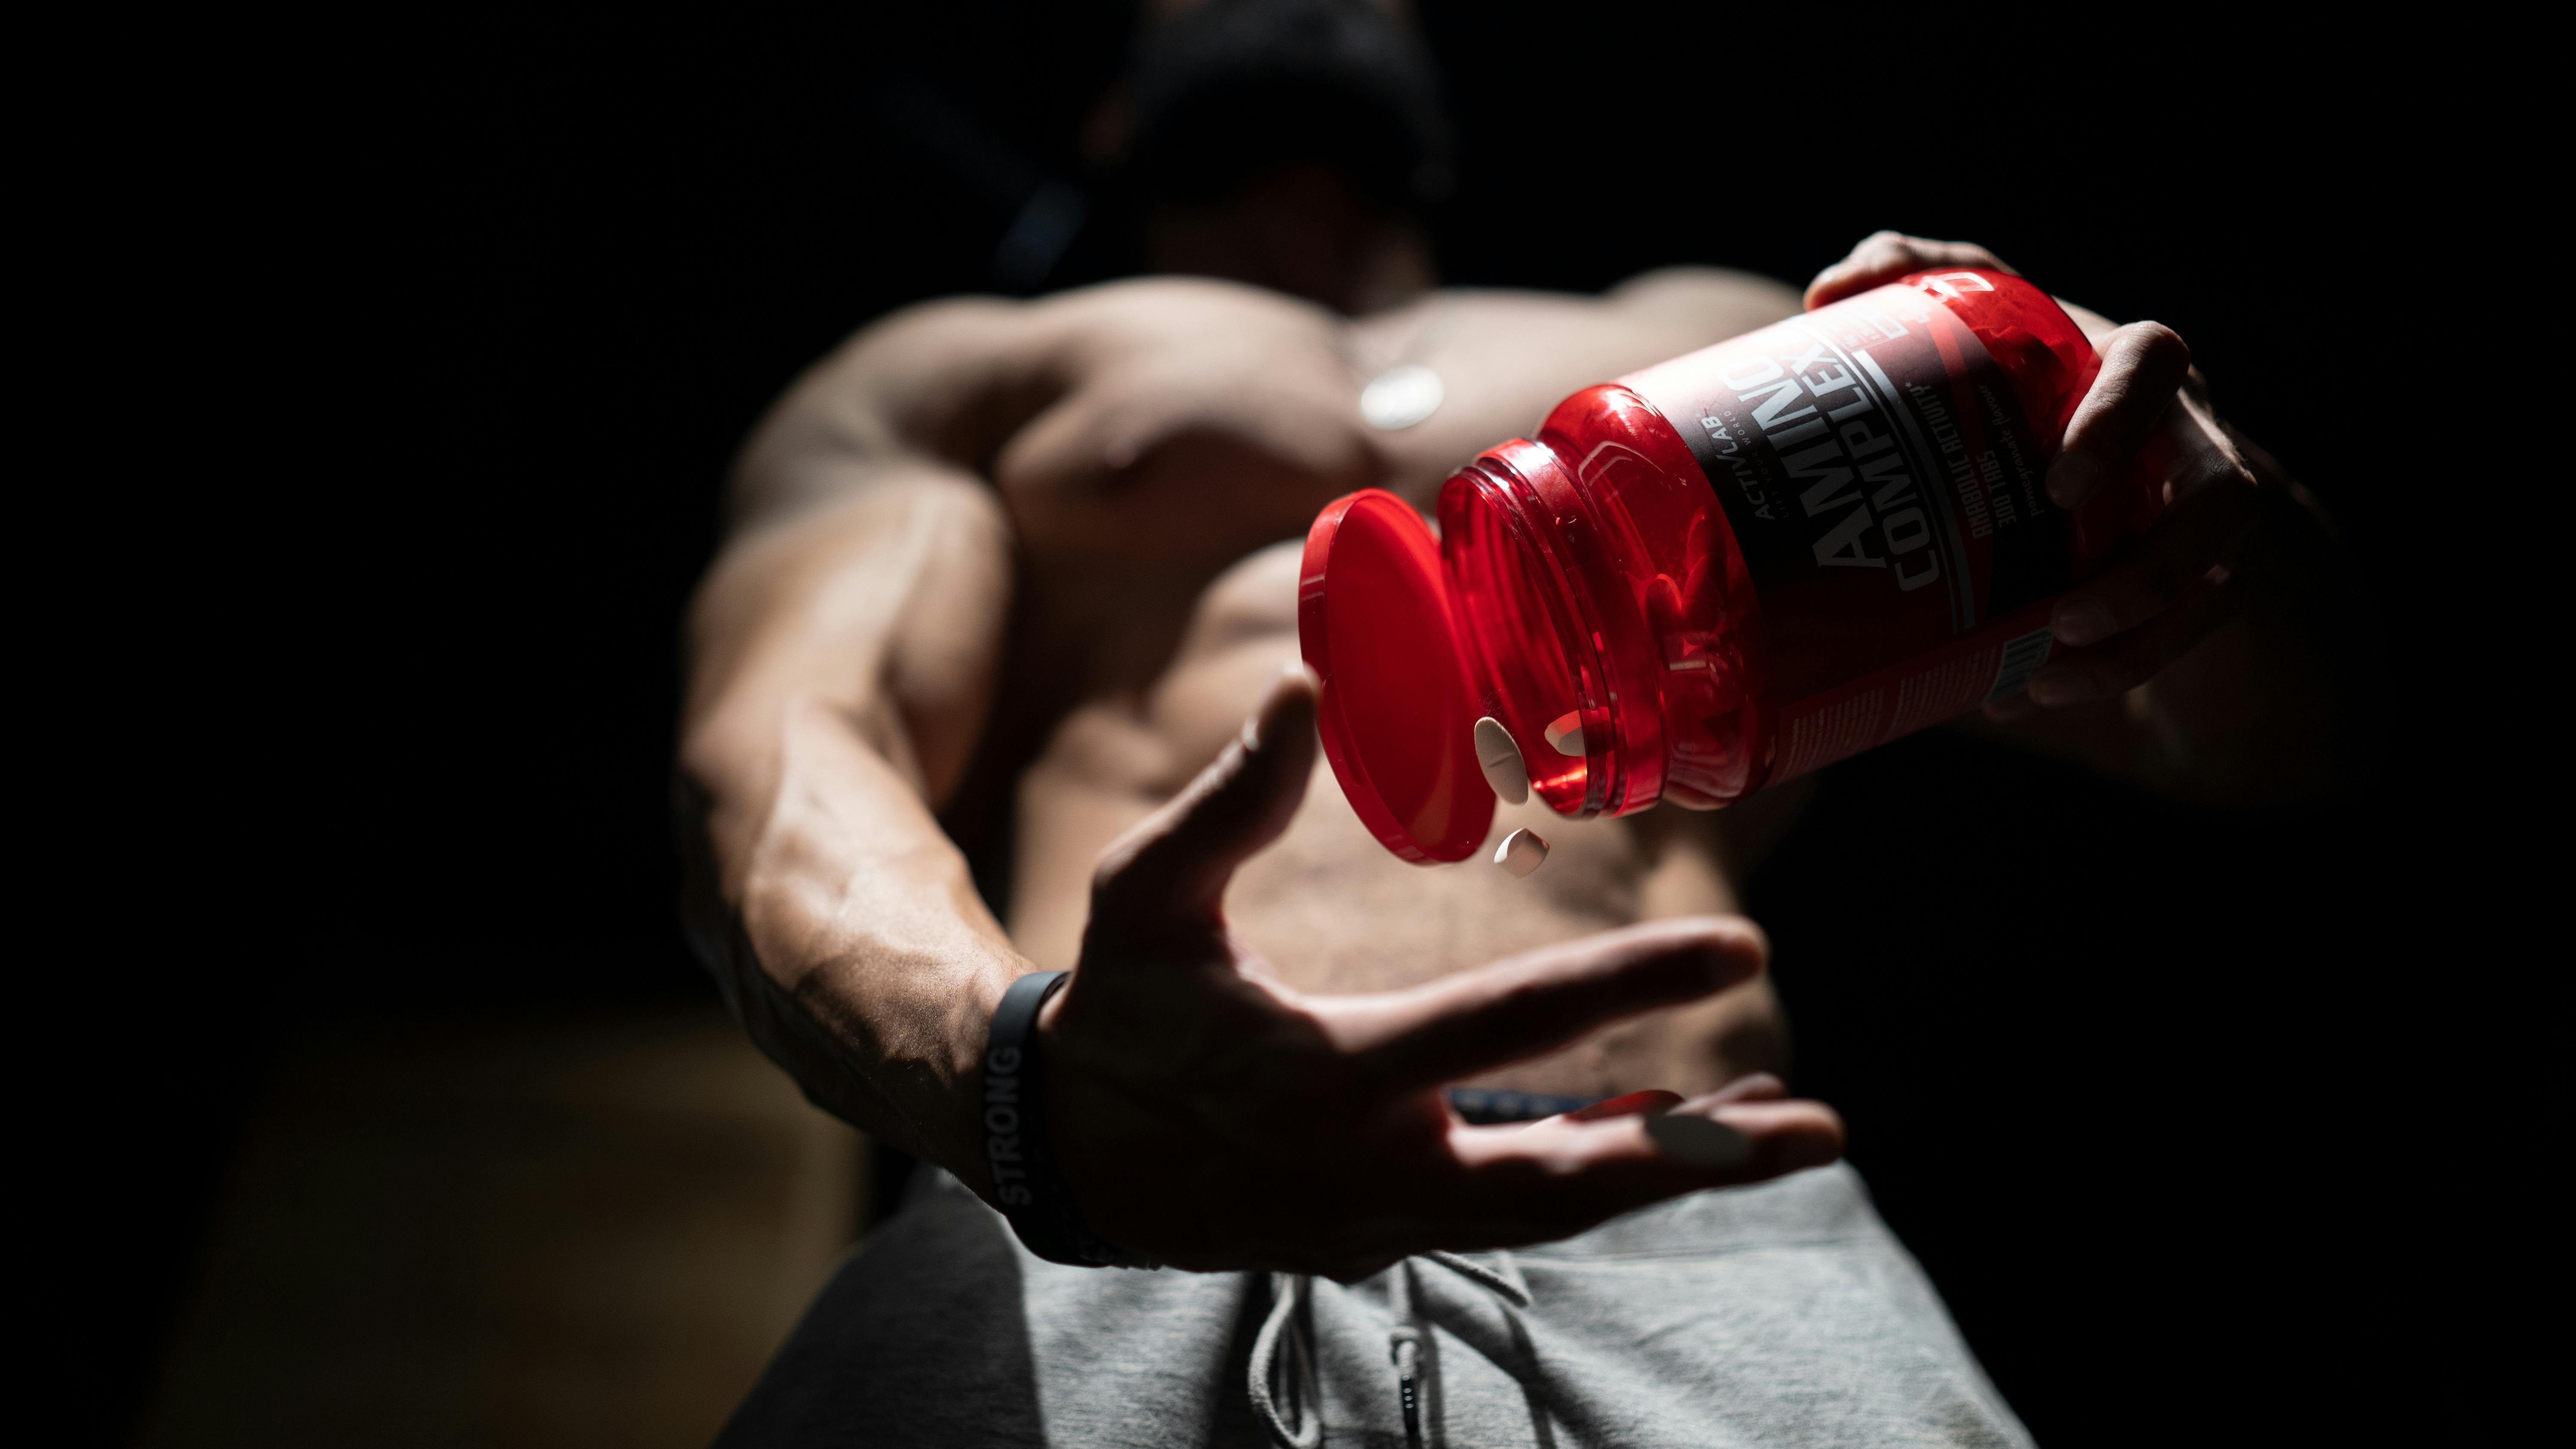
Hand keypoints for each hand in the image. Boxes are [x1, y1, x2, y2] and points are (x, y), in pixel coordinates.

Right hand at [1035, 669, 1844, 1276]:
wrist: (1064, 1157)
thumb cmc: (1114, 1012)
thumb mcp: (1143, 895)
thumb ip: (1226, 798)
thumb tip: (1299, 684)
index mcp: (1324, 1072)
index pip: (1505, 1023)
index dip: (1629, 983)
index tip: (1741, 944)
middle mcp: (1369, 1165)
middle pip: (1566, 1177)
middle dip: (1701, 1157)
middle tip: (1825, 1128)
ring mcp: (1381, 1218)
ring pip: (1554, 1207)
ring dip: (1670, 1168)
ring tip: (1779, 1129)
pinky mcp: (1381, 1236)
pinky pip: (1512, 1211)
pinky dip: (1595, 1176)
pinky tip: (1665, 1136)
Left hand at [1807, 232, 2265, 714]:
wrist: (2101, 465)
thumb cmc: (2030, 390)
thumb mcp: (1982, 327)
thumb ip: (1913, 281)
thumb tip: (1825, 294)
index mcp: (2134, 370)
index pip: (2153, 362)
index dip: (2116, 416)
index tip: (2059, 484)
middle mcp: (2190, 438)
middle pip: (2221, 492)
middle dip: (2154, 561)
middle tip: (2062, 599)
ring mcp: (2208, 513)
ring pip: (2217, 571)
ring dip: (2140, 622)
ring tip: (2051, 658)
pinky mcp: (2209, 580)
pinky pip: (2192, 630)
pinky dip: (2122, 665)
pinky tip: (2042, 689)